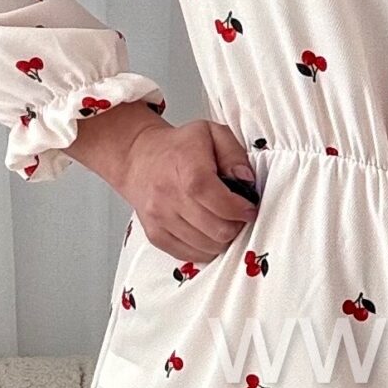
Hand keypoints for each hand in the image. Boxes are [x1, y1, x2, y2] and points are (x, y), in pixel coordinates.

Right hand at [100, 114, 259, 263]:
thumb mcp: (212, 133)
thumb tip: (247, 180)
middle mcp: (169, 196)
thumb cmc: (177, 147)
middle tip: (237, 216)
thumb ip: (234, 155)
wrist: (138, 158)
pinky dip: (204, 248)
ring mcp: (160, 218)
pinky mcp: (156, 235)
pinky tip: (206, 231)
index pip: (219, 201)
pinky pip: (190, 255)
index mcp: (187, 168)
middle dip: (236, 226)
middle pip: (217, 230)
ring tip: (221, 221)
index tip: (249, 209)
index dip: (239, 210)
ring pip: (206, 246)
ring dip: (221, 238)